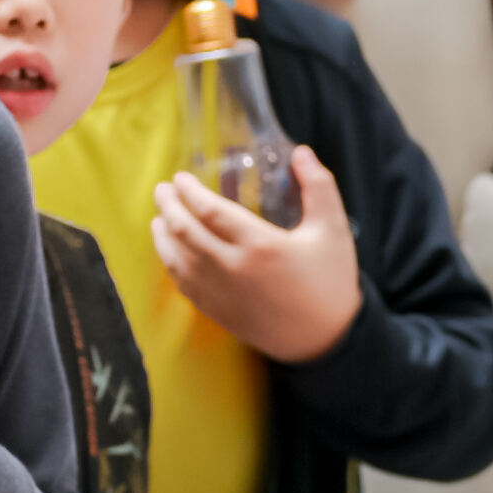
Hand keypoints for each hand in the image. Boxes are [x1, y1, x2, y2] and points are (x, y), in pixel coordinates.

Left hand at [148, 147, 361, 363]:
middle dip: (168, 208)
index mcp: (259, 245)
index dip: (189, 192)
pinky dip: (171, 265)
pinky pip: (184, 285)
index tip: (180, 178)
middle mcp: (233, 268)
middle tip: (162, 190)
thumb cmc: (330, 280)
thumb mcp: (333, 228)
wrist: (326, 339)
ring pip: (177, 260)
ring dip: (163, 237)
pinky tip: (170, 254)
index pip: (210, 211)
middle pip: (185, 233)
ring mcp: (221, 293)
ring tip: (159, 219)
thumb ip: (319, 186)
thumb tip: (301, 152)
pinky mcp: (217, 312)